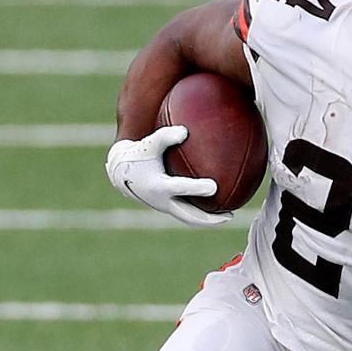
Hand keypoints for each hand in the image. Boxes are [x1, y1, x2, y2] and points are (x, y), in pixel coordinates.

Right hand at [105, 125, 232, 227]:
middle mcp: (163, 201)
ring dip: (209, 220)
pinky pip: (188, 214)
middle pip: (189, 215)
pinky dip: (203, 213)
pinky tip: (219, 207)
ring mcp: (166, 207)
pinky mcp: (168, 208)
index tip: (215, 186)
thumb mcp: (149, 143)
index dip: (197, 189)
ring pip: (190, 218)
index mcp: (158, 186)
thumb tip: (185, 130)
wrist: (121, 172)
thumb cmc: (138, 154)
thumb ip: (166, 136)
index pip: (181, 189)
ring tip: (229, 216)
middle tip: (230, 215)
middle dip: (210, 218)